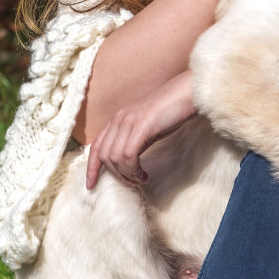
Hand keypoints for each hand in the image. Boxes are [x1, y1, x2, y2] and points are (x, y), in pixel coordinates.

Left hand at [86, 71, 196, 189]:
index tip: (91, 185)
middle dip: (115, 175)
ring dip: (127, 175)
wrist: (186, 92)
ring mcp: (129, 122)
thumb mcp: (145, 127)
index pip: (96, 146)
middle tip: (132, 182)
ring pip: (115, 158)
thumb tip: (127, 161)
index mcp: (118, 119)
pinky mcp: (141, 127)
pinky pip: (128, 156)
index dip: (91, 168)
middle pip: (104, 156)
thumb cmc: (171, 111)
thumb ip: (133, 139)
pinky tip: (144, 174)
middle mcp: (119, 119)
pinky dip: (134, 170)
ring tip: (140, 179)